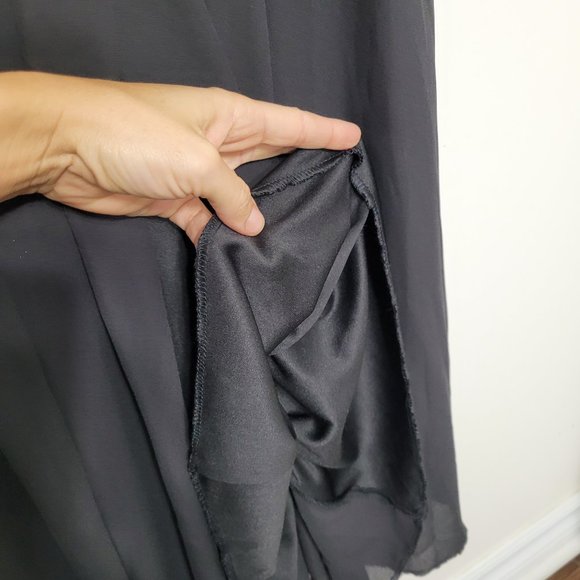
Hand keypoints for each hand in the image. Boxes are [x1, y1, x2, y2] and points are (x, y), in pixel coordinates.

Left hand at [0, 71, 360, 244]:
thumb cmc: (134, 132)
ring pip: (240, 196)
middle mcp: (216, 142)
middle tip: (334, 180)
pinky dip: (223, 236)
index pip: (289, 122)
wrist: (68, 148)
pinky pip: (209, 221)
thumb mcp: (198, 160)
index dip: (323, 130)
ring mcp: (195, 173)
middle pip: (270, 156)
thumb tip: (254, 225)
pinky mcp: (174, 201)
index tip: (353, 136)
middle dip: (300, 165)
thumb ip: (233, 194)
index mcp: (230, 117)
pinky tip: (239, 251)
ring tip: (293, 231)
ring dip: (259, 213)